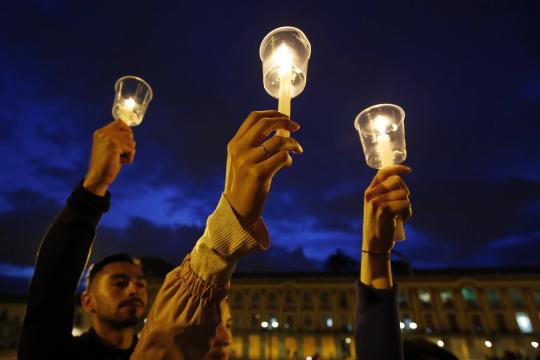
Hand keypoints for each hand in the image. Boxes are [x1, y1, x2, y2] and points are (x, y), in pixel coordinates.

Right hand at [83, 120, 135, 195]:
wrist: (98, 177)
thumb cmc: (107, 164)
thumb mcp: (110, 147)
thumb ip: (117, 138)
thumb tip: (130, 131)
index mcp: (100, 132)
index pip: (120, 122)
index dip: (127, 131)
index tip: (123, 144)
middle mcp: (103, 133)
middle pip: (129, 133)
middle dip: (128, 146)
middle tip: (118, 155)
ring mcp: (108, 138)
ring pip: (131, 142)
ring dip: (128, 153)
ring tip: (117, 159)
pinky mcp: (113, 146)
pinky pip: (131, 150)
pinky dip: (129, 158)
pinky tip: (119, 162)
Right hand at [223, 111, 302, 227]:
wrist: (236, 211)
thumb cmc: (244, 185)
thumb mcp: (242, 162)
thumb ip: (254, 145)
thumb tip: (281, 130)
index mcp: (234, 144)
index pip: (254, 118)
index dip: (272, 113)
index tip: (285, 117)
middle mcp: (239, 150)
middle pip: (266, 124)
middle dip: (285, 122)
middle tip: (296, 127)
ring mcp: (247, 161)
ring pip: (279, 141)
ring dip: (292, 143)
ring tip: (296, 150)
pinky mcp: (259, 174)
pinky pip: (282, 157)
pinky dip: (289, 159)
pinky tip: (286, 165)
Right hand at [362, 165, 411, 253]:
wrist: (375, 242)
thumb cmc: (380, 223)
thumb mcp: (377, 205)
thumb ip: (385, 192)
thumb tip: (400, 179)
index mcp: (369, 191)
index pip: (383, 172)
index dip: (397, 168)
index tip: (408, 170)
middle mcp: (371, 194)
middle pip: (397, 181)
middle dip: (404, 191)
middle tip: (401, 203)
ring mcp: (377, 201)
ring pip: (403, 194)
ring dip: (406, 204)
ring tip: (400, 214)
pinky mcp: (385, 210)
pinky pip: (405, 203)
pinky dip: (407, 212)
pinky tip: (402, 219)